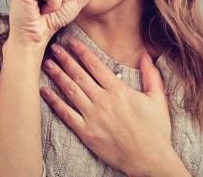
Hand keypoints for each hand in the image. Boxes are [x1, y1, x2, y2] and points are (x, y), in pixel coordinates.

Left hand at [39, 37, 174, 175]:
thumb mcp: (157, 99)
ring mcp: (93, 117)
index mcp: (119, 91)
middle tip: (54, 47)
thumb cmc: (156, 130)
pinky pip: (66, 114)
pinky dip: (54, 101)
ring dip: (57, 75)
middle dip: (65, 59)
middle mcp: (103, 101)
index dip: (82, 52)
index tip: (72, 42)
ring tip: (47, 63)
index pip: (95, 65)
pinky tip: (45, 91)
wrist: (150, 159)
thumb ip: (151, 75)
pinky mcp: (86, 133)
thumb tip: (145, 55)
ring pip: (70, 91)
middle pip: (79, 75)